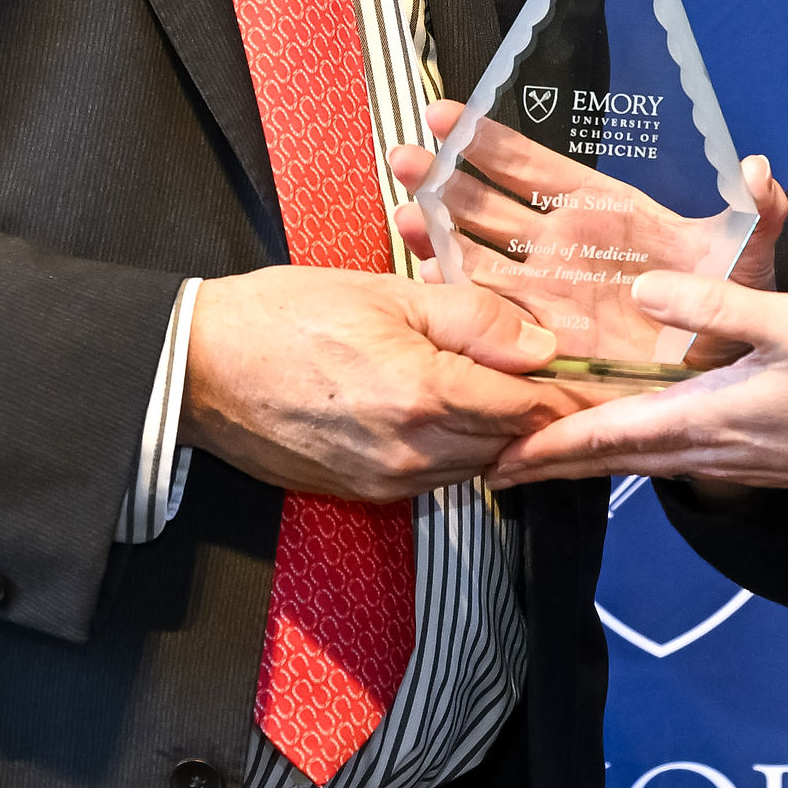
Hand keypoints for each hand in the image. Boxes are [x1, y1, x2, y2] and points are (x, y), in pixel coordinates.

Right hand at [178, 265, 577, 500]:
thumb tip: (541, 345)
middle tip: (554, 375)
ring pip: (476, 466)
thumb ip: (473, 319)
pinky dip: (454, 450)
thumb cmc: (283, 316)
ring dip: (494, 432)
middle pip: (511, 444)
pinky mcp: (363, 494)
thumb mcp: (387, 292)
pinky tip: (447, 412)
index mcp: (424, 393)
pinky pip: (434, 479)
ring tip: (499, 387)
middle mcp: (412, 451)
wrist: (198, 369)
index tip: (590, 371)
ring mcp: (386, 481)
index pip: (529, 407)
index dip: (566, 388)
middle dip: (535, 411)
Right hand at [388, 106, 787, 374]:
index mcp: (605, 212)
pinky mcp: (538, 339)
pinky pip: (487, 315)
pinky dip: (454, 300)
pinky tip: (424, 285)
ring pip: (478, 255)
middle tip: (404, 158)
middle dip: (445, 179)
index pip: (538, 168)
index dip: (493, 142)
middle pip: (490, 204)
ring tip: (401, 215)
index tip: (448, 115)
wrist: (721, 377)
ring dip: (437, 233)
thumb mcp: (749, 258)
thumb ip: (759, 214)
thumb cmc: (733, 308)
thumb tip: (760, 171)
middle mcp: (564, 247)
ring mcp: (545, 292)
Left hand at [482, 273, 787, 495]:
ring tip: (539, 449)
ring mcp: (727, 458)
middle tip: (491, 460)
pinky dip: (627, 449)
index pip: (604, 438)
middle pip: (607, 460)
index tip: (492, 459)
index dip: (543, 449)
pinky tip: (623, 434)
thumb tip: (644, 285)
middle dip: (547, 461)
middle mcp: (705, 449)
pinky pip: (666, 456)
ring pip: (635, 461)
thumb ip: (717, 305)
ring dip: (583, 457)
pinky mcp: (747, 456)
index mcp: (704, 418)